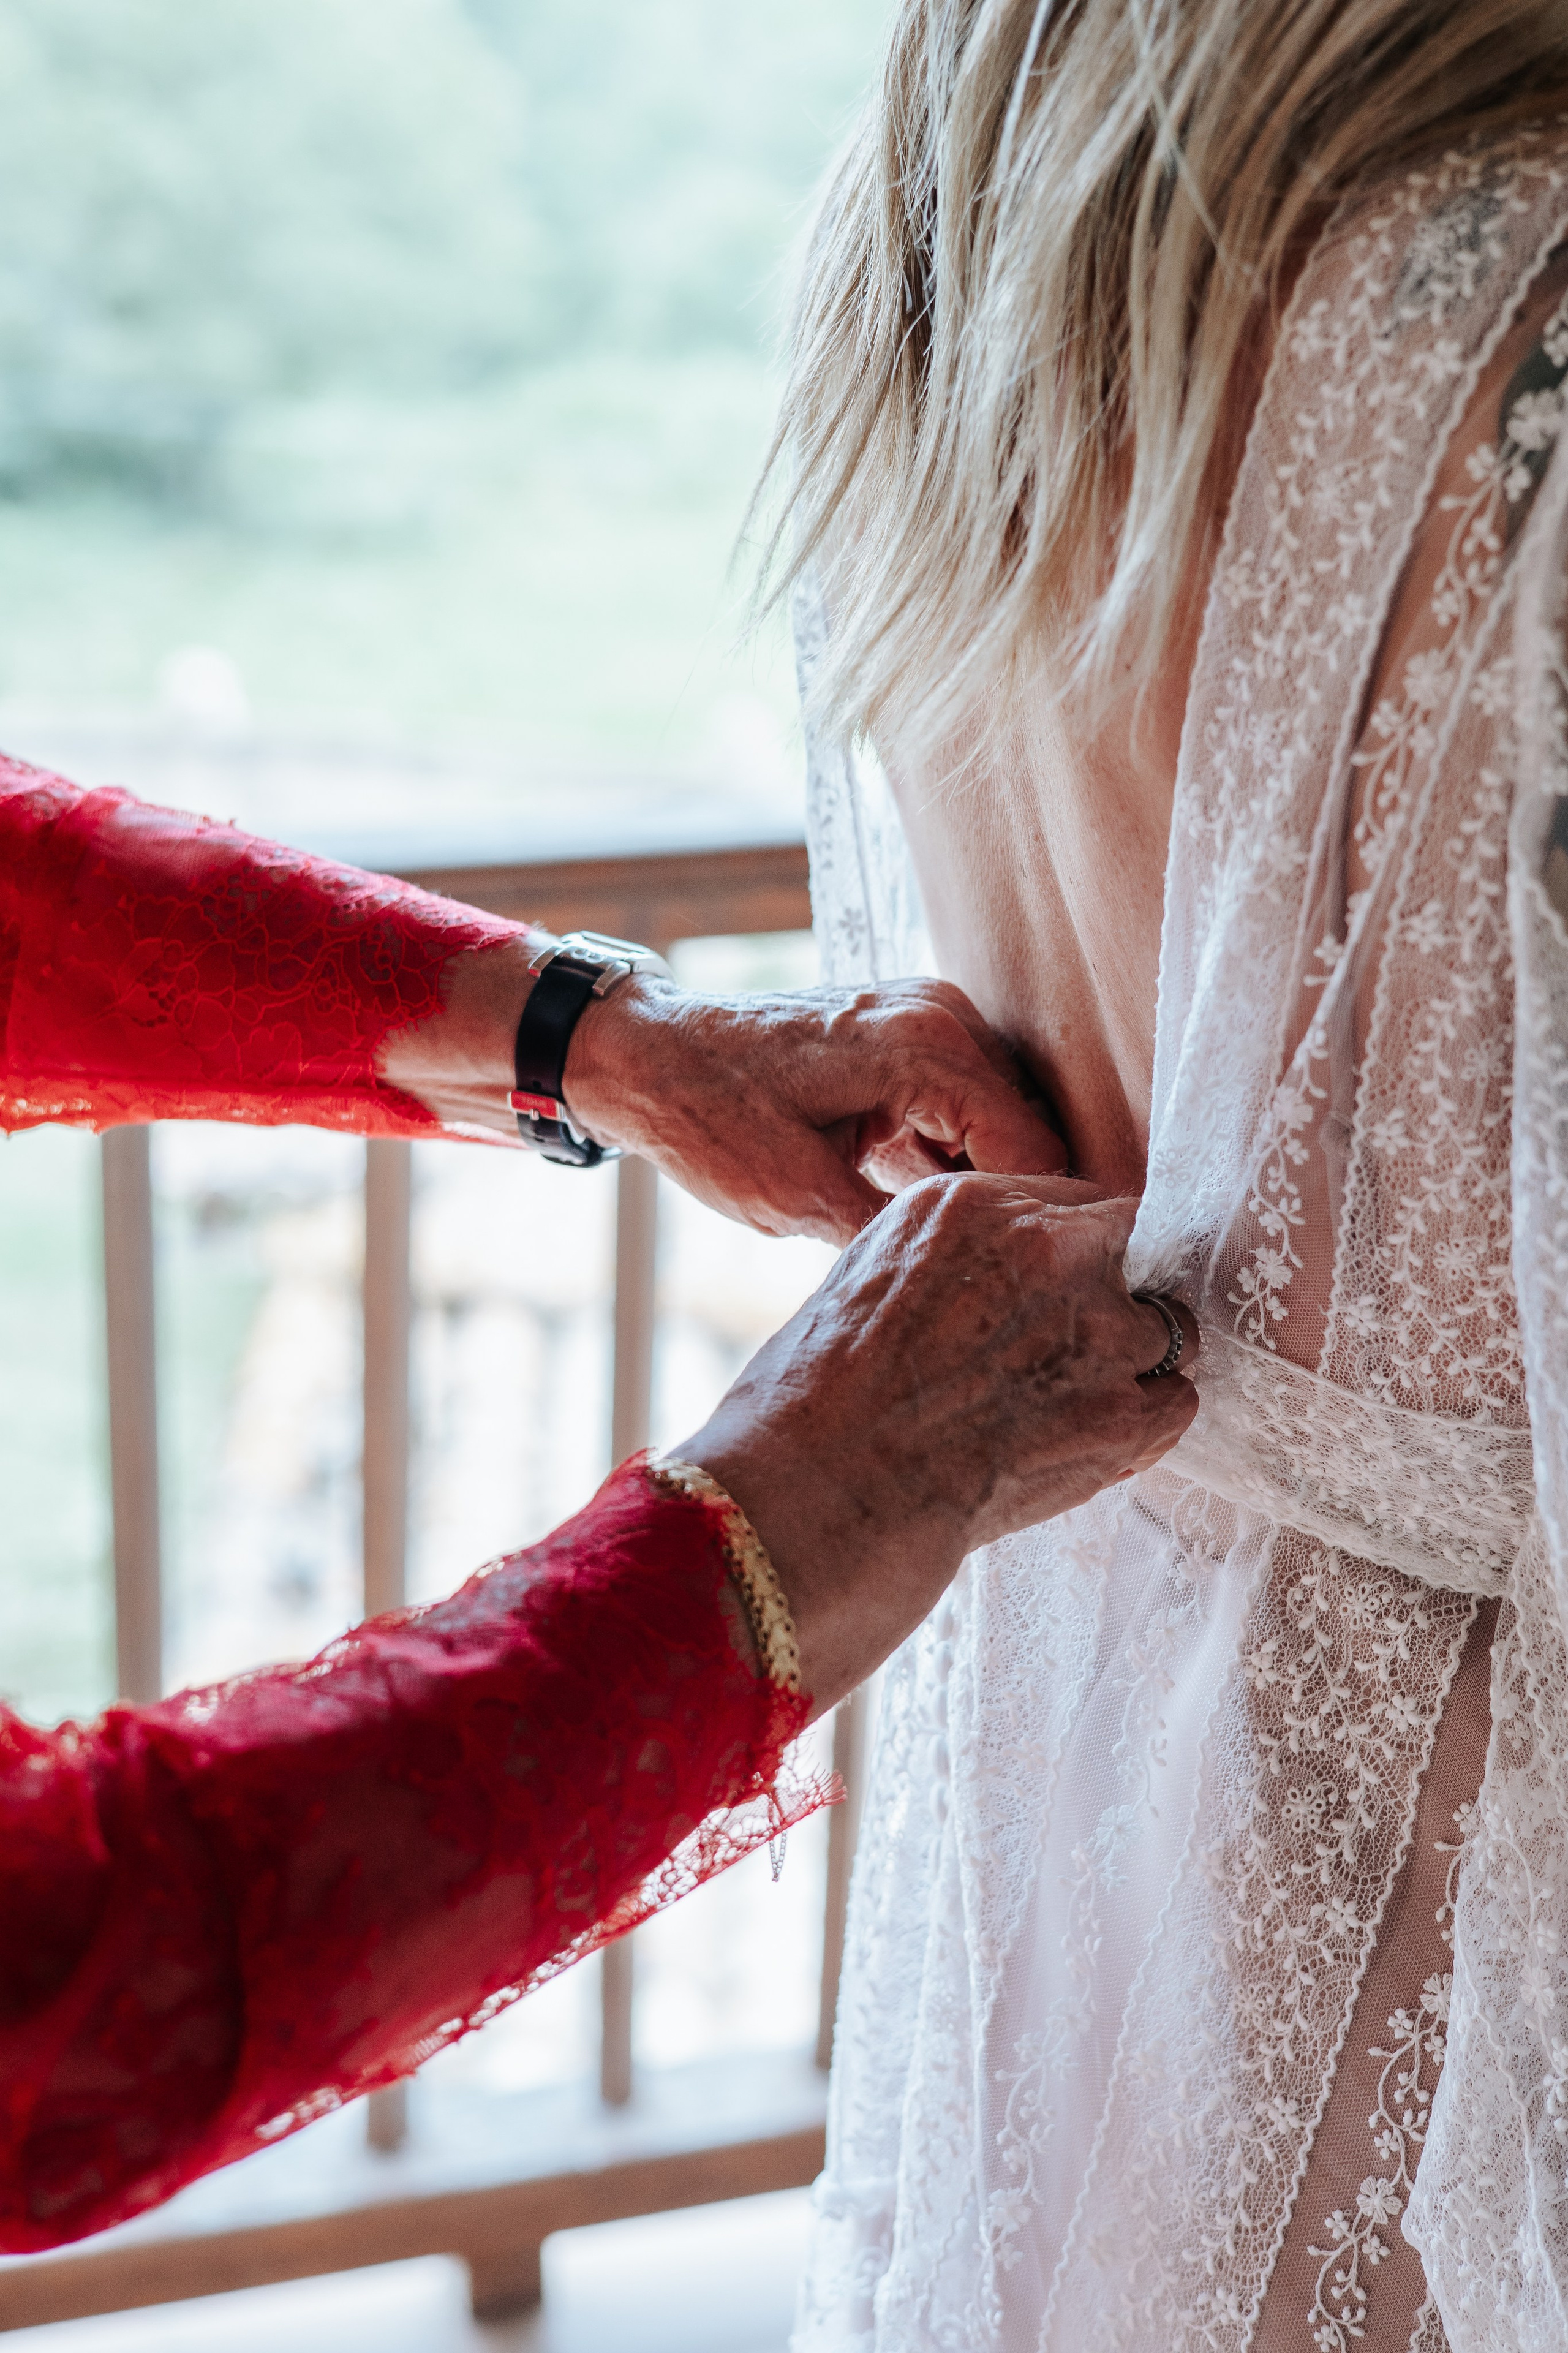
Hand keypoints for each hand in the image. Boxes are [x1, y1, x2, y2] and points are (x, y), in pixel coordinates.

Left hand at [566, 973, 1065, 1241]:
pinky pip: (965, 1105)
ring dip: (975, 1183)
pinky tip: (904, 1199)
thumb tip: (979, 1268)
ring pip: (1001, 1123)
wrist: (647, 1057)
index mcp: (926, 1046)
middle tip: (970, 1269)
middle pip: (1030, 1132)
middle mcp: (944, 1016)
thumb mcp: (801, 1199)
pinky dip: (947, 1157)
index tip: (1014, 1279)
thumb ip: (903, 1229)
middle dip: (1007, 1203)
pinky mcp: (913, 1033)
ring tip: (934, 1239)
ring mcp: (932, 1016)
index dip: (1028, 1222)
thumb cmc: (708, 1118)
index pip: (1034, 1149)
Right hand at [677, 1175, 1198, 1714]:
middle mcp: (1052, 1251)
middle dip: (1109, 1295)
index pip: (1076, 1205)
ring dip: (1130, 1364)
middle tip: (1067, 1349)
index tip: (1060, 1291)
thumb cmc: (818, 1398)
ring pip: (1167, 1328)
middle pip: (1133, 1249)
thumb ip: (957, 1257)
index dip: (1071, 1254)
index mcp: (979, 1206)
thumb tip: (1002, 1278)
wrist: (824, 1492)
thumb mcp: (871, 1276)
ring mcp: (1097, 1332)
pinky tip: (1090, 1443)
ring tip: (1071, 1407)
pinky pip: (1176, 1402)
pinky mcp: (1122, 1413)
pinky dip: (1145, 1425)